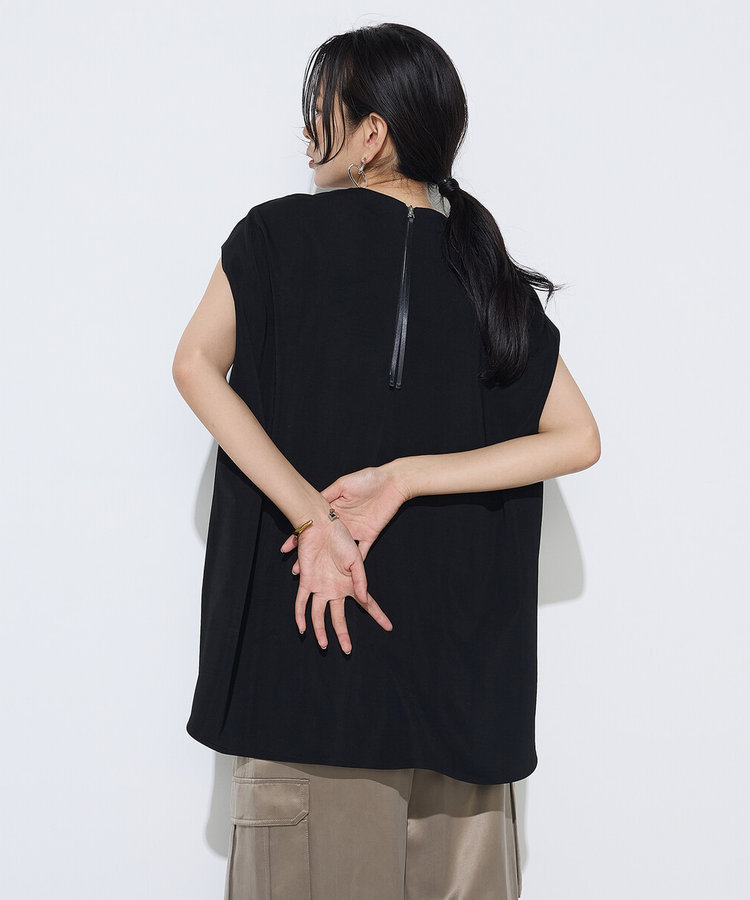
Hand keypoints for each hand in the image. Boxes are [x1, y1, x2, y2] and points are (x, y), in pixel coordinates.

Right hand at [280, 464, 408, 574]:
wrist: (393, 481)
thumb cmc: (367, 478)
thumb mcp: (343, 484)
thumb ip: (328, 494)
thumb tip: (311, 503)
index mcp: (335, 510)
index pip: (315, 526)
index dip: (301, 536)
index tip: (287, 547)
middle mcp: (344, 523)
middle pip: (324, 542)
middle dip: (311, 556)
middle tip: (297, 569)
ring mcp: (356, 530)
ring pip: (340, 551)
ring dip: (329, 563)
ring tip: (316, 574)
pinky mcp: (370, 534)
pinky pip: (362, 551)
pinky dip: (356, 563)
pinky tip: (345, 575)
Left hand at [292, 514, 392, 653]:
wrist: (321, 526)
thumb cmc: (341, 538)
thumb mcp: (356, 559)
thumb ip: (360, 580)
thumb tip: (362, 598)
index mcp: (350, 584)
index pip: (367, 604)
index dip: (378, 616)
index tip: (388, 627)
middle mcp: (335, 589)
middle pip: (339, 617)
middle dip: (343, 634)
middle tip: (348, 649)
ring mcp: (320, 587)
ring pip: (319, 615)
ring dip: (320, 630)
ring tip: (324, 645)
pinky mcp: (306, 581)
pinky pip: (301, 602)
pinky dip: (300, 615)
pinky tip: (301, 628)